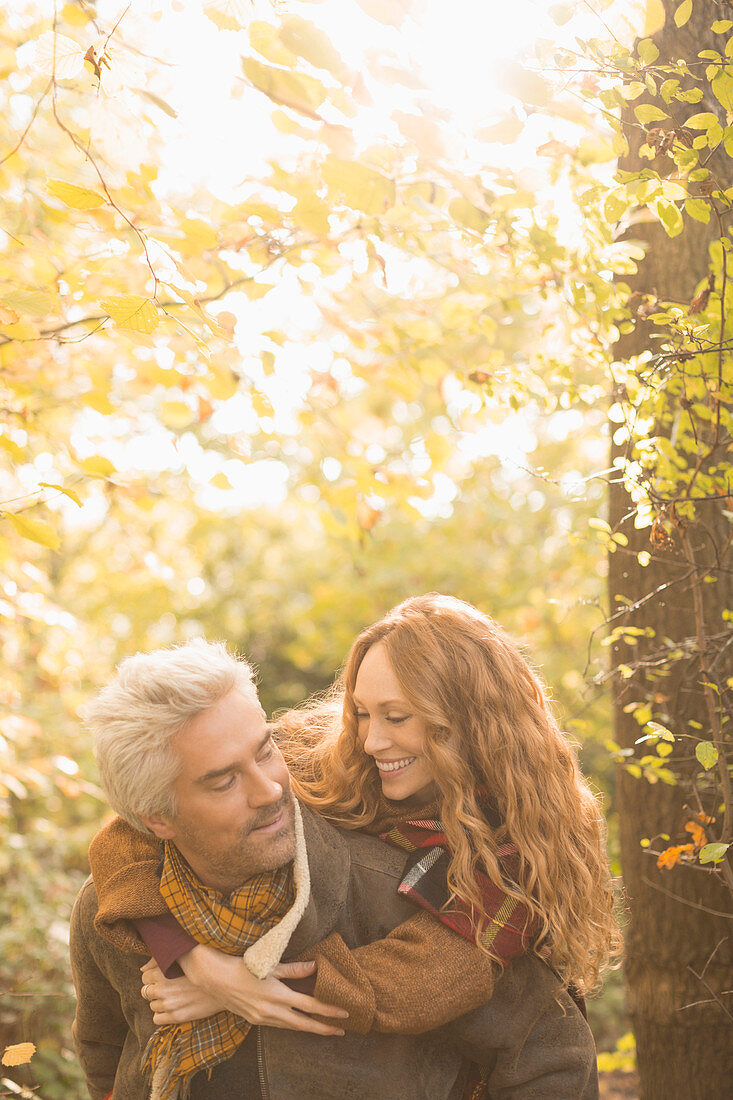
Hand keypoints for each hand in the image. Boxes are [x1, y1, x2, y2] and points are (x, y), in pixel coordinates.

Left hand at [140, 959, 220, 1025]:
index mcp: (162, 972)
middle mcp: (162, 989)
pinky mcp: (176, 1017)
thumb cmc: (206, 965)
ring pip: (152, 1005)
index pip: (144, 977)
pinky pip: (157, 1019)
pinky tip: (173, 1007)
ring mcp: (169, 1005)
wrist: (225, 984)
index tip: (162, 976)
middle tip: (168, 986)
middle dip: (154, 989)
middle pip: (146, 992)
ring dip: (160, 1001)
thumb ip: (159, 960)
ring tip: (174, 996)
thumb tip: (142, 969)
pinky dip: (162, 1014)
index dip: (152, 976)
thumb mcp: (184, 956)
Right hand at [173, 945, 348, 1035]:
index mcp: (278, 995)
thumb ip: (294, 969)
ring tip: (324, 1028)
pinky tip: (298, 1022)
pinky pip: (279, 1025)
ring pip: (291, 1027)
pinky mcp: (255, 1020)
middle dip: (324, 1029)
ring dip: (308, 1028)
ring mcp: (262, 1018)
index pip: (310, 1007)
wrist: (215, 980)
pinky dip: (292, 1025)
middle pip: (304, 1024)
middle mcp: (271, 1011)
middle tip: (341, 1030)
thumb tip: (315, 967)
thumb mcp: (270, 964)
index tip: (344, 1014)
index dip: (328, 1011)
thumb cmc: (243, 966)